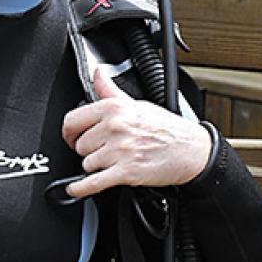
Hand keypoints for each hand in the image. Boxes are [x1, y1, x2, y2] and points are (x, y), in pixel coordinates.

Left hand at [62, 62, 213, 197]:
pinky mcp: (126, 172)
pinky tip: (75, 188)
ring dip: (96, 166)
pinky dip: (81, 188)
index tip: (71, 137)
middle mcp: (115, 127)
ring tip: (113, 161)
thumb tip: (97, 73)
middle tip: (102, 150)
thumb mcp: (137, 103)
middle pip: (79, 145)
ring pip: (86, 164)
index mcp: (114, 108)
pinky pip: (93, 183)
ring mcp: (120, 150)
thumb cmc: (167, 128)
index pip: (72, 120)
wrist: (192, 150)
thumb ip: (110, 91)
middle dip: (88, 150)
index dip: (69, 132)